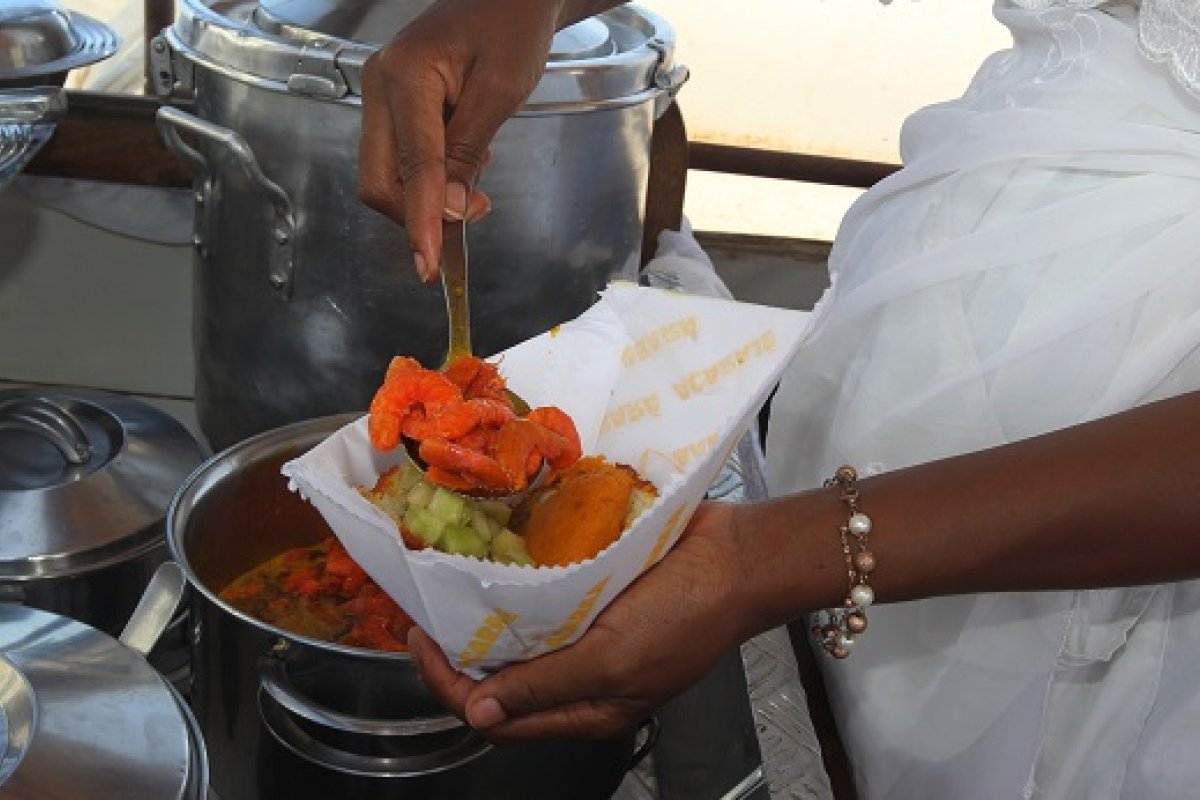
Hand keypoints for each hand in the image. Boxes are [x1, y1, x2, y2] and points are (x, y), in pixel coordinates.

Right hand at [358, 0, 561, 281]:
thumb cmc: (510, 28)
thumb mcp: (500, 93)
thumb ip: (469, 155)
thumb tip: (450, 213)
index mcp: (406, 75)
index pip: (413, 167)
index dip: (421, 221)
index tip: (428, 265)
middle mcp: (380, 86)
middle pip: (380, 181)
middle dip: (421, 215)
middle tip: (475, 213)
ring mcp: (381, 97)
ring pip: (387, 177)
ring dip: (429, 198)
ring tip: (478, 175)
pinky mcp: (391, 108)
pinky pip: (400, 161)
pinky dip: (430, 179)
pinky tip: (464, 161)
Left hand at [407, 501, 752, 741]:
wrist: (739, 555)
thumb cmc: (690, 613)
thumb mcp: (616, 660)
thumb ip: (547, 685)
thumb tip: (480, 713)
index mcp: (588, 708)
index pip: (499, 717)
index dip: (453, 686)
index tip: (424, 642)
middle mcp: (583, 675)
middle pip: (503, 678)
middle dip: (460, 651)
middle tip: (429, 609)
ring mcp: (590, 631)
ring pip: (519, 636)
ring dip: (485, 616)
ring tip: (453, 584)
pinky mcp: (597, 593)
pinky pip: (544, 597)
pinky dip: (517, 585)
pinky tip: (497, 562)